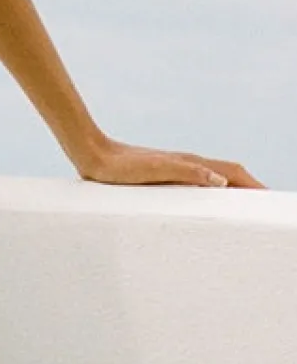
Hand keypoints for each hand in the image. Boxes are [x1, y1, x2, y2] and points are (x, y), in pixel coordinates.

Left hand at [77, 135, 266, 188]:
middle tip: (265, 207)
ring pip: (214, 178)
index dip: (254, 185)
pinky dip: (213, 191)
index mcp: (190, 162)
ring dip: (233, 189)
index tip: (270, 199)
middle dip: (250, 187)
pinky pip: (198, 182)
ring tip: (244, 207)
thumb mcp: (155, 170)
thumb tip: (222, 182)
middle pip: (229, 174)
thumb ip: (188, 172)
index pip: (233, 172)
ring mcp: (176, 168)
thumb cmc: (121, 166)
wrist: (93, 156)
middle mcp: (187, 163)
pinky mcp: (163, 175)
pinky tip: (206, 203)